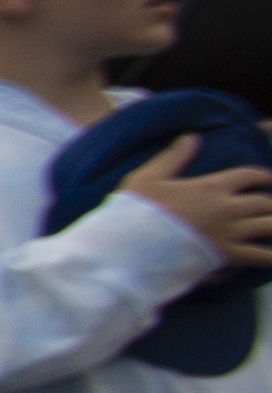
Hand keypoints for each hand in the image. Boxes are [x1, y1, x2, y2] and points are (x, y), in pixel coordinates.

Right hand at [126, 148, 271, 272]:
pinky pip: (261, 256)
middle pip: (264, 203)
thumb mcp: (148, 178)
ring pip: (270, 226)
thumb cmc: (137, 212)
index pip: (248, 176)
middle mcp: (227, 209)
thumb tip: (192, 136)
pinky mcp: (229, 256)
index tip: (269, 179)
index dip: (263, 176)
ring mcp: (230, 233)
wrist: (133, 247)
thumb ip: (173, 157)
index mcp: (211, 188)